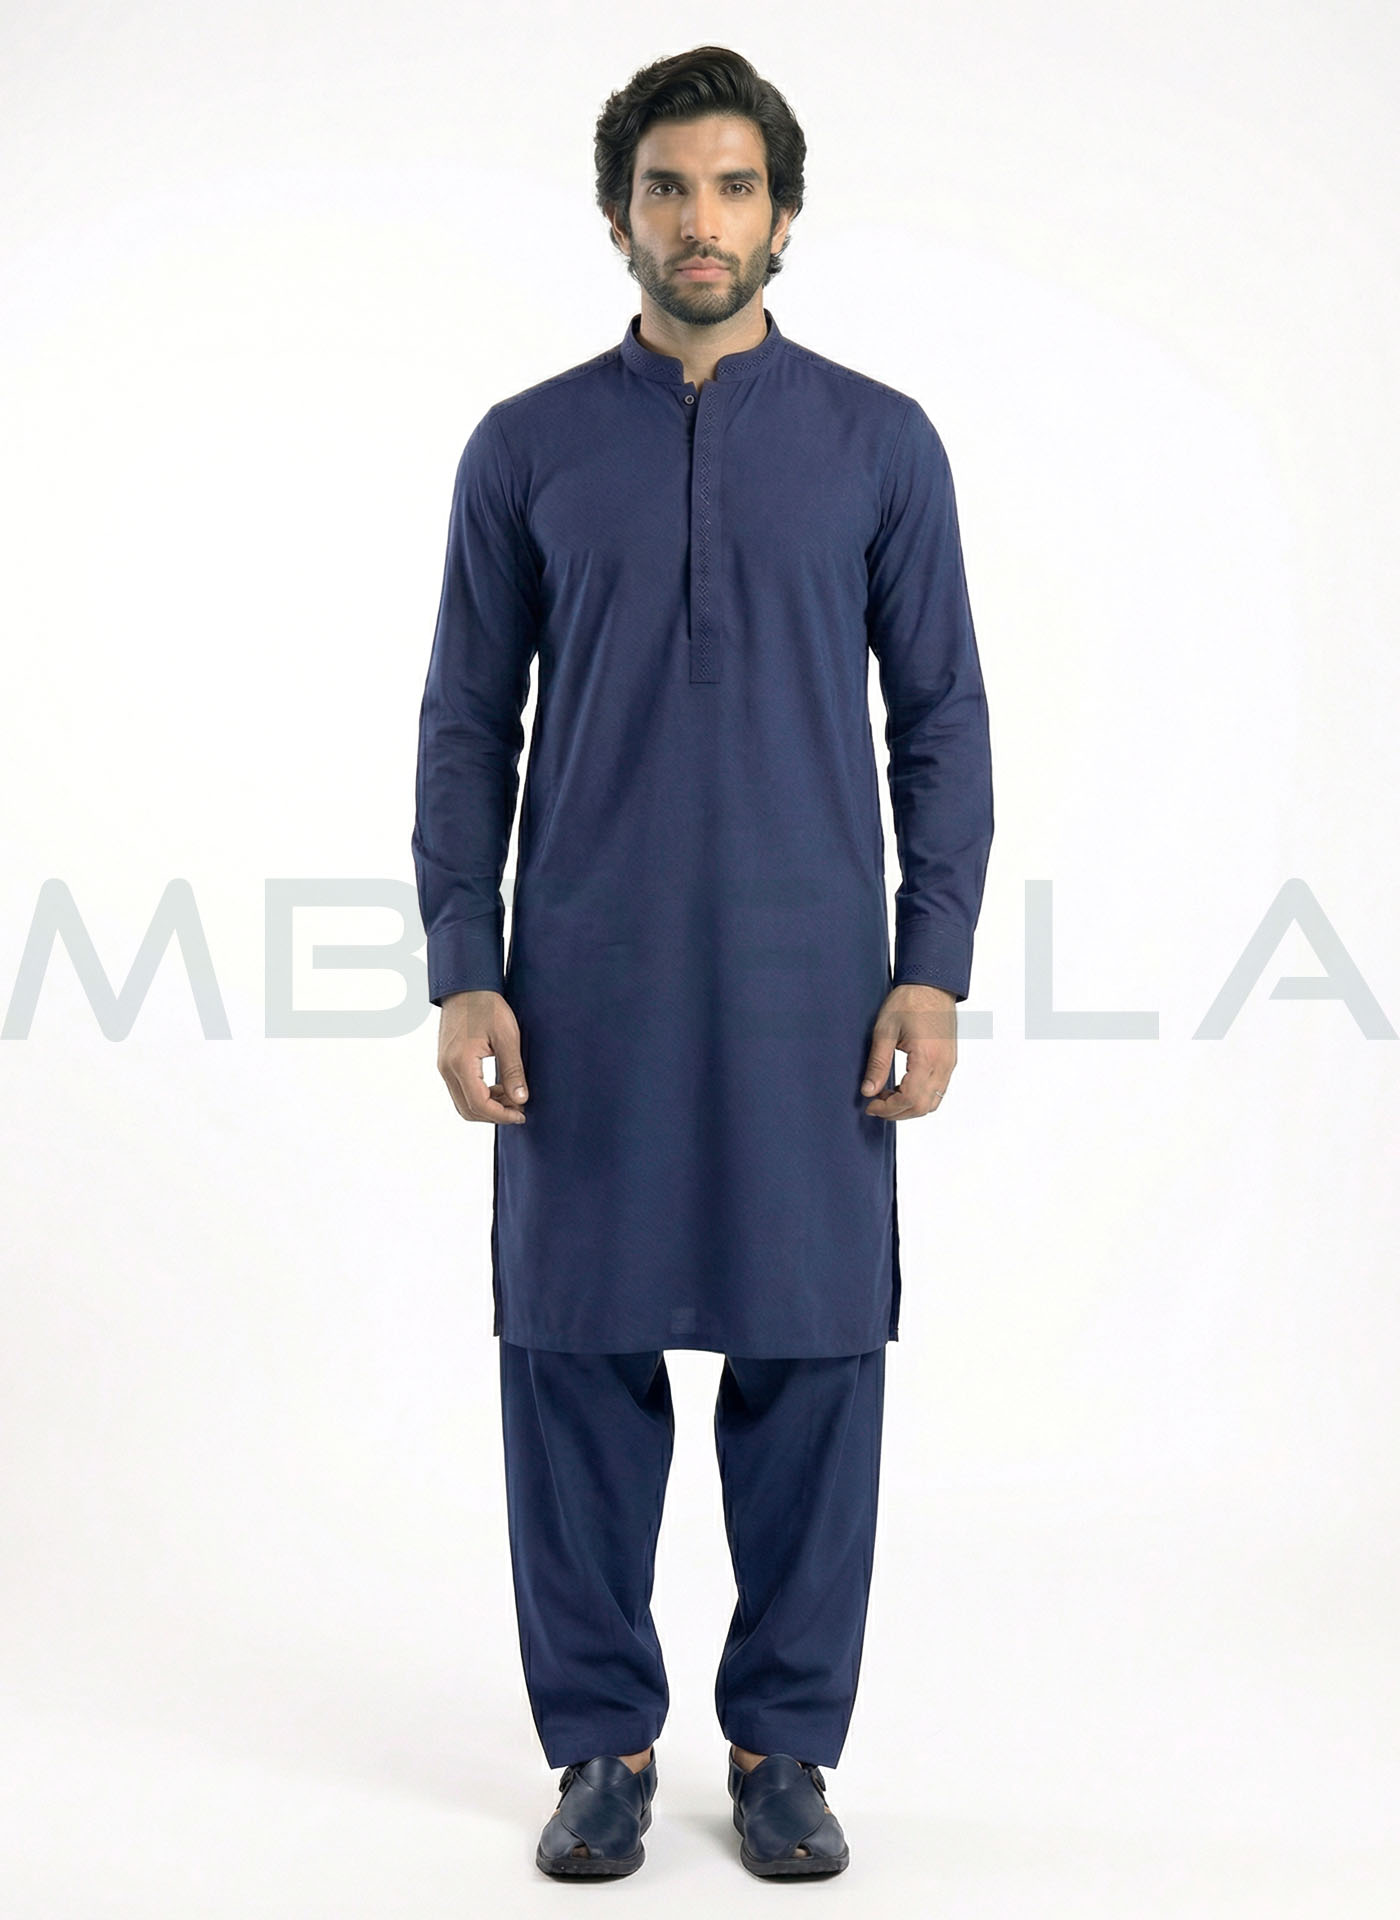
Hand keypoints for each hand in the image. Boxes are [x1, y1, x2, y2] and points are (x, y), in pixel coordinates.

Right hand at [437, 990, 529, 1124]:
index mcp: (461, 1063)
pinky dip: (479, 1096)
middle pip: (468, 1109)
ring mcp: (444, 1066)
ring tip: (512, 1097)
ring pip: (463, 1102)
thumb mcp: (507, 1037)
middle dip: (494, 1115)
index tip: (521, 1114)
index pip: (479, 1104)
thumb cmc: (487, 1006)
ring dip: (487, 1106)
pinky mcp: (446, 1062)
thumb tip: (521, 1099)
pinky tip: (499, 1087)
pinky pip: (461, 1090)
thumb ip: (513, 1070)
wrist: (466, 987)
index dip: (502, 1115)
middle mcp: (447, 1068)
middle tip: (518, 1110)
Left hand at [860, 983, 956, 1120]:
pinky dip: (920, 1097)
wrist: (932, 984)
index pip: (910, 1098)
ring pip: (933, 1102)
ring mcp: (949, 1064)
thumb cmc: (908, 1001)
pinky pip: (938, 1091)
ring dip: (909, 1107)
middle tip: (876, 1105)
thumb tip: (868, 1091)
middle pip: (923, 1107)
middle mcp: (943, 1065)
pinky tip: (901, 1088)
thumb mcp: (884, 1030)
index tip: (870, 1105)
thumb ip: (877, 1063)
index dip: (889, 1108)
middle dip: (897, 1112)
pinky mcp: (950, 1061)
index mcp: (927, 1057)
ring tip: (887, 1097)